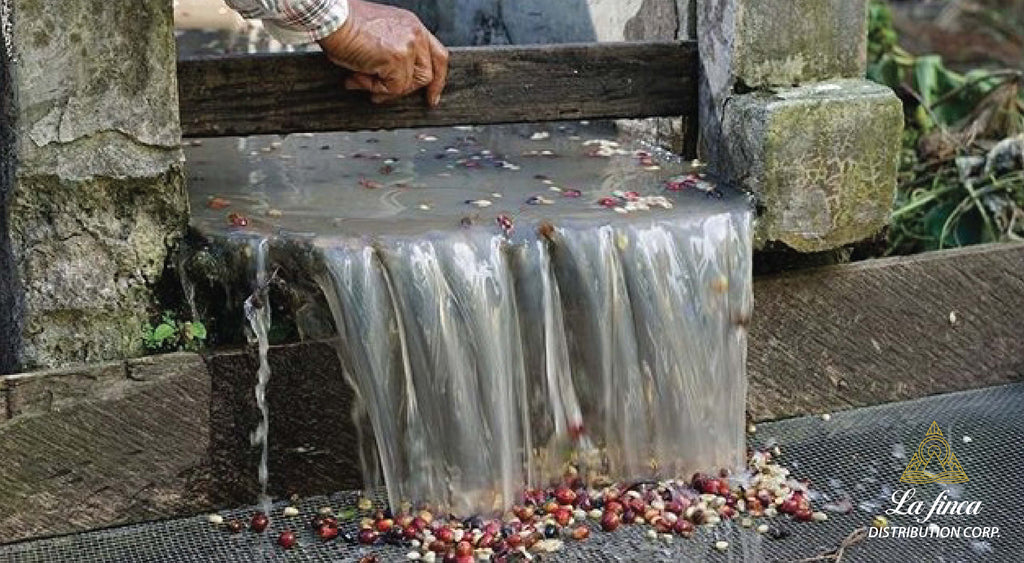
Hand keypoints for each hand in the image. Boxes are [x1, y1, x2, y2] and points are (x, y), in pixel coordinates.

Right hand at [317, 0, 448, 105]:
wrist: (331, 18)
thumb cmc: (345, 24)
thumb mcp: (379, 35)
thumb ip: (393, 53)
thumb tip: (391, 80)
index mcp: (412, 25)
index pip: (438, 55)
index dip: (438, 79)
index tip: (432, 96)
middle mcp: (414, 33)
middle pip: (427, 74)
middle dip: (406, 91)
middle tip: (379, 95)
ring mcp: (408, 46)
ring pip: (408, 85)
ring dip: (382, 88)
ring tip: (359, 78)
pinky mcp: (397, 59)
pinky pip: (393, 88)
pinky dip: (373, 88)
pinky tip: (356, 77)